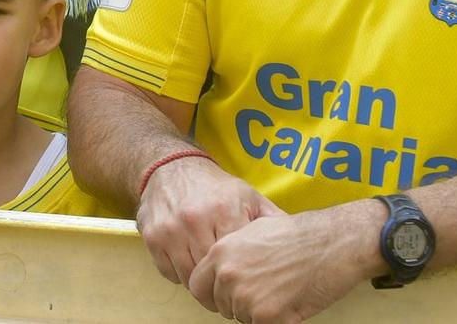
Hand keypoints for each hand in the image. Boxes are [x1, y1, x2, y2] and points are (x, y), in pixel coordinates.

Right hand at [135, 154, 282, 289]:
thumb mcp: (248, 196)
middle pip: (213, 274)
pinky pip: (169, 273)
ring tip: (212, 281)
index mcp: (224, 211)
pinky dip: (180, 274)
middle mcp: (195, 220)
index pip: (238, 261)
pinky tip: (190, 262)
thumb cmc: (214, 186)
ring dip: (201, 284)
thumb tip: (304, 243)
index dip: (245, 275)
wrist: (171, 166)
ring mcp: (170, 230)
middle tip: (230, 289)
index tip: (248, 282)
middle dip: (223, 286)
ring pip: (190, 279)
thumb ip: (273, 220)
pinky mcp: (152, 237)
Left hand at [189, 200, 377, 322]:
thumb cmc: (297, 236)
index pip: (197, 286)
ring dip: (258, 312)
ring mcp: (245, 297)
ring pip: (242, 318)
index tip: (223, 296)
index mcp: (220, 253)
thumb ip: (230, 254)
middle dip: (239, 303)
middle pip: (221, 305)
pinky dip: (275, 321)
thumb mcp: (252, 232)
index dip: (212, 294)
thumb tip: (219, 272)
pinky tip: (288, 301)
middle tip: (265, 289)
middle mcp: (227, 275)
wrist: (329, 244)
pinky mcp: (266, 317)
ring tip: (280, 290)